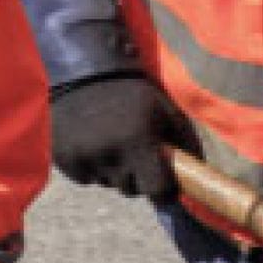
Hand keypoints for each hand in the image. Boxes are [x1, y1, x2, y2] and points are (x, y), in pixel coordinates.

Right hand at [48, 75, 183, 199]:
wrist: (83, 71)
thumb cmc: (134, 92)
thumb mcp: (169, 112)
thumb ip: (188, 145)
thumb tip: (199, 178)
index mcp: (138, 142)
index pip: (157, 191)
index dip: (164, 189)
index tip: (163, 180)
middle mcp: (108, 154)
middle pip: (132, 190)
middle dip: (138, 178)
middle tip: (136, 153)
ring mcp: (83, 157)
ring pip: (108, 183)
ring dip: (114, 172)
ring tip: (113, 143)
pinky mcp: (62, 158)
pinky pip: (85, 178)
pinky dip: (91, 168)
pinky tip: (92, 144)